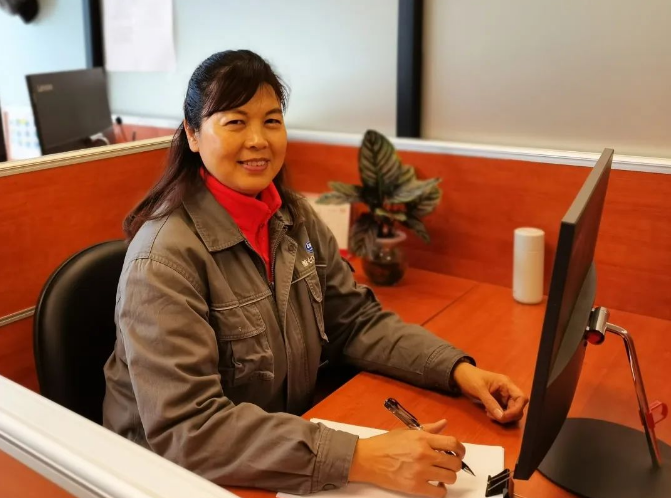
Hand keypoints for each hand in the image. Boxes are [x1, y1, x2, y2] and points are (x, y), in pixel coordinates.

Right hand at [349, 420, 464, 496]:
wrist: (368, 459)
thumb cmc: (385, 444)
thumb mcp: (407, 431)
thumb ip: (428, 429)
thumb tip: (443, 424)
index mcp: (422, 438)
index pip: (453, 443)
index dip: (461, 449)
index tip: (459, 452)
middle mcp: (424, 454)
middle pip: (454, 462)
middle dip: (455, 464)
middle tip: (449, 464)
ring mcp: (420, 471)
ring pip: (450, 478)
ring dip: (448, 476)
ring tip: (441, 474)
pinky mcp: (415, 487)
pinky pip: (439, 492)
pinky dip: (441, 490)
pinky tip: (436, 484)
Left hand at [452, 362, 528, 423]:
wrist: (460, 375)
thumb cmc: (470, 378)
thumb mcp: (479, 390)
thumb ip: (490, 402)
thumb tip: (501, 417)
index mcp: (506, 384)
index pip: (521, 398)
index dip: (517, 409)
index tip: (504, 416)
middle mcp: (508, 391)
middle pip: (518, 407)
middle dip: (509, 415)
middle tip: (495, 417)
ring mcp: (503, 397)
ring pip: (511, 411)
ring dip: (503, 417)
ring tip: (489, 414)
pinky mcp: (498, 401)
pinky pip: (503, 411)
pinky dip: (498, 415)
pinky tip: (488, 413)